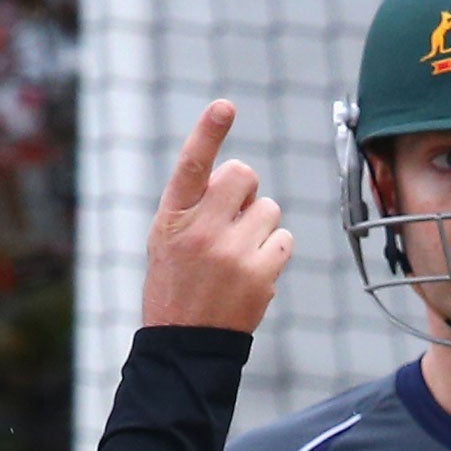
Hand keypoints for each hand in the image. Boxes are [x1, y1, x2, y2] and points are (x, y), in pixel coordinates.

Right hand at [141, 101, 293, 333]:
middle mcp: (201, 230)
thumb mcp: (167, 238)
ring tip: (237, 255)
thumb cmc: (175, 284)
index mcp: (174, 216)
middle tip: (230, 220)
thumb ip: (196, 202)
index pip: (192, 165)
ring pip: (269, 209)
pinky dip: (273, 252)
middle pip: (245, 175)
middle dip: (244, 192)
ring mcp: (232, 253)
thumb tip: (236, 177)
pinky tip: (252, 272)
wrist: (183, 344)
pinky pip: (284, 240)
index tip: (224, 107)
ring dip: (260, 227)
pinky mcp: (259, 275)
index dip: (208, 132)